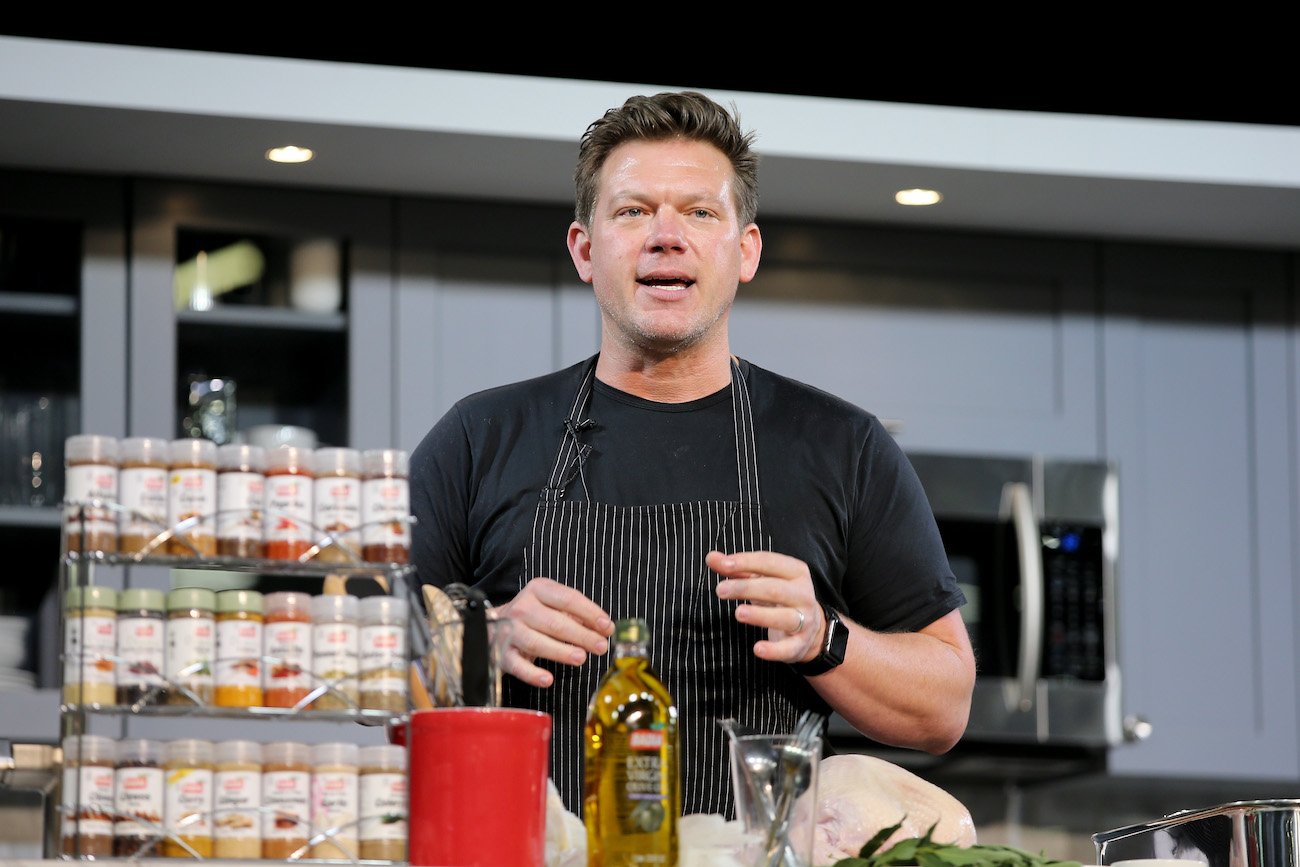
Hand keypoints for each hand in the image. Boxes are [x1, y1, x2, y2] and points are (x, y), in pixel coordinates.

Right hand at [495, 577, 613, 687]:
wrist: (493, 625)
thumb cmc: (533, 616)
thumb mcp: (552, 606)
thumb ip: (577, 615)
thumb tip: (604, 628)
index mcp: (538, 590)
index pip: (568, 599)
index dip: (590, 613)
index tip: (607, 626)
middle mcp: (522, 608)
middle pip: (555, 622)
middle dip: (581, 635)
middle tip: (601, 646)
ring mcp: (509, 631)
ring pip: (536, 642)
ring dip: (561, 651)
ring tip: (581, 658)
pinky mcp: (501, 653)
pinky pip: (517, 665)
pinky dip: (532, 673)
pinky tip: (547, 679)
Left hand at [707, 550, 823, 664]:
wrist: (810, 627)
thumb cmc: (779, 596)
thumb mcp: (760, 579)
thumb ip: (737, 569)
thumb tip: (711, 558)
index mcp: (796, 572)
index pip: (770, 562)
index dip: (746, 562)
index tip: (724, 565)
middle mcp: (804, 594)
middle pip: (775, 589)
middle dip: (747, 588)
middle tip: (720, 590)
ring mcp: (805, 620)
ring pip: (785, 617)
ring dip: (761, 615)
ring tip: (738, 613)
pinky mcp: (800, 644)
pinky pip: (788, 648)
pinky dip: (774, 650)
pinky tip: (757, 649)